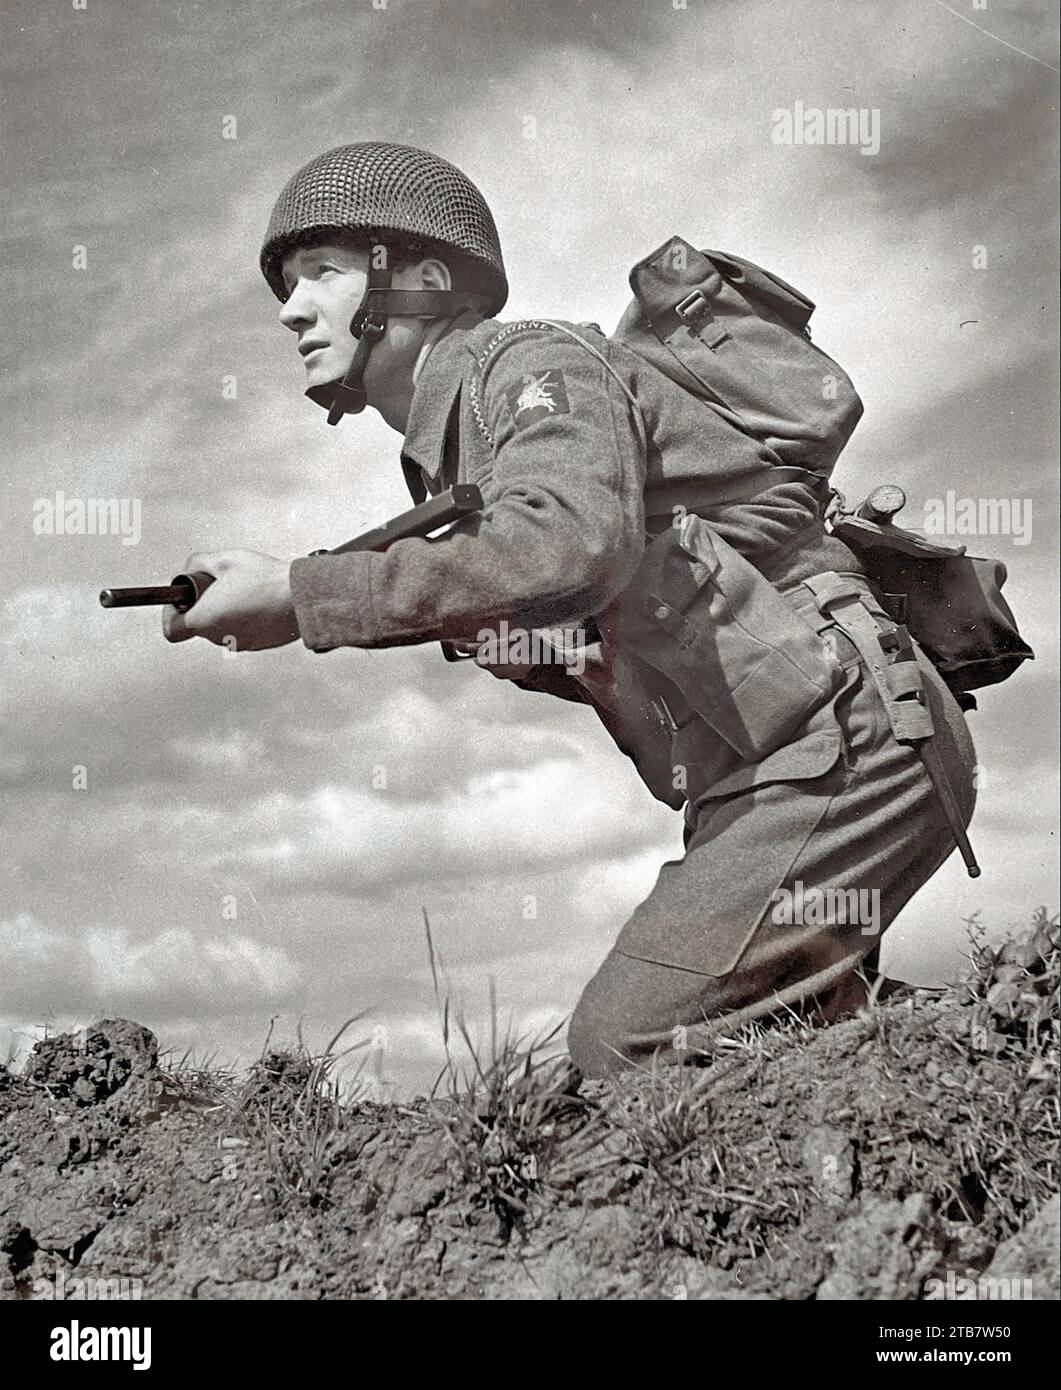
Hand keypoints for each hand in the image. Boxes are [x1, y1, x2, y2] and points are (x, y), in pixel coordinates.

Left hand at [162, 550, 299, 650]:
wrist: (301, 596)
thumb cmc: (265, 580)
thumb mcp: (224, 559)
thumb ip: (197, 563)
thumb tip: (191, 569)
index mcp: (206, 619)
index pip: (171, 630)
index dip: (170, 614)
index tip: (180, 602)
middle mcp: (220, 637)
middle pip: (199, 625)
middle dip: (203, 605)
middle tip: (218, 586)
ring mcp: (241, 643)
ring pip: (221, 628)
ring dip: (224, 612)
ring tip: (243, 591)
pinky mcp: (259, 645)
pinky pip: (242, 632)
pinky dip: (244, 619)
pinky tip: (257, 602)